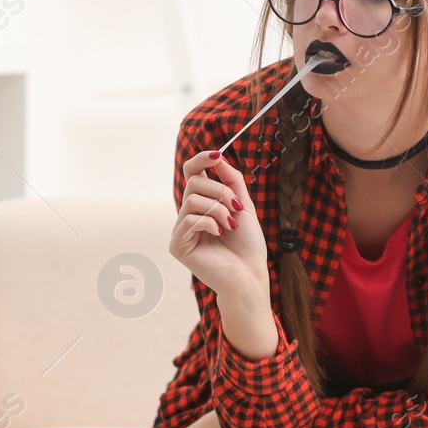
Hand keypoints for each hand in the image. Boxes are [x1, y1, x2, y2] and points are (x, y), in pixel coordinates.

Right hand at [170, 150, 267, 301]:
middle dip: (219, 190)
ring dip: (217, 208)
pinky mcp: (177, 245)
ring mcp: (181, 229)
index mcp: (203, 203)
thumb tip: (217, 156)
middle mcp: (189, 214)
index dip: (201, 160)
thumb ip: (231, 180)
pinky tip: (220, 233)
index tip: (216, 154)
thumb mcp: (243, 205)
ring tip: (230, 225)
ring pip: (191, 199)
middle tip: (236, 206)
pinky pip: (189, 219)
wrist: (250, 273)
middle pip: (193, 182)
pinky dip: (209, 222)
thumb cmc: (248, 243)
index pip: (192, 173)